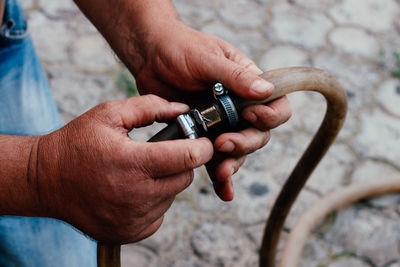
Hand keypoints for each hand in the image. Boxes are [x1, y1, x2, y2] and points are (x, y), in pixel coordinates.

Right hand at [34, 95, 212, 243]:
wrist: (45, 180)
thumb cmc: (76, 144)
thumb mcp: (109, 114)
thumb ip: (150, 106)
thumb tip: (182, 109)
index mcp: (132, 163)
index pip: (188, 158)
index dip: (201, 147)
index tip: (201, 142)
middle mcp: (135, 196)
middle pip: (185, 178)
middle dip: (181, 163)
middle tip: (162, 153)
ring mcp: (132, 219)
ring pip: (173, 196)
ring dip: (165, 181)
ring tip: (140, 171)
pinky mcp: (130, 232)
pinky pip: (160, 214)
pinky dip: (155, 200)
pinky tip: (135, 189)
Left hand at [129, 21, 291, 200]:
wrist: (150, 57)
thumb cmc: (181, 48)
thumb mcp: (208, 58)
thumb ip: (235, 76)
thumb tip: (266, 90)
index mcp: (248, 84)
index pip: (276, 105)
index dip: (269, 116)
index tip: (248, 114)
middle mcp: (239, 107)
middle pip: (258, 134)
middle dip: (245, 143)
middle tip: (223, 143)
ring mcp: (222, 123)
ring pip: (238, 151)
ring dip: (233, 163)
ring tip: (219, 170)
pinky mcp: (203, 136)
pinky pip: (215, 160)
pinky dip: (221, 177)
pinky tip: (223, 191)